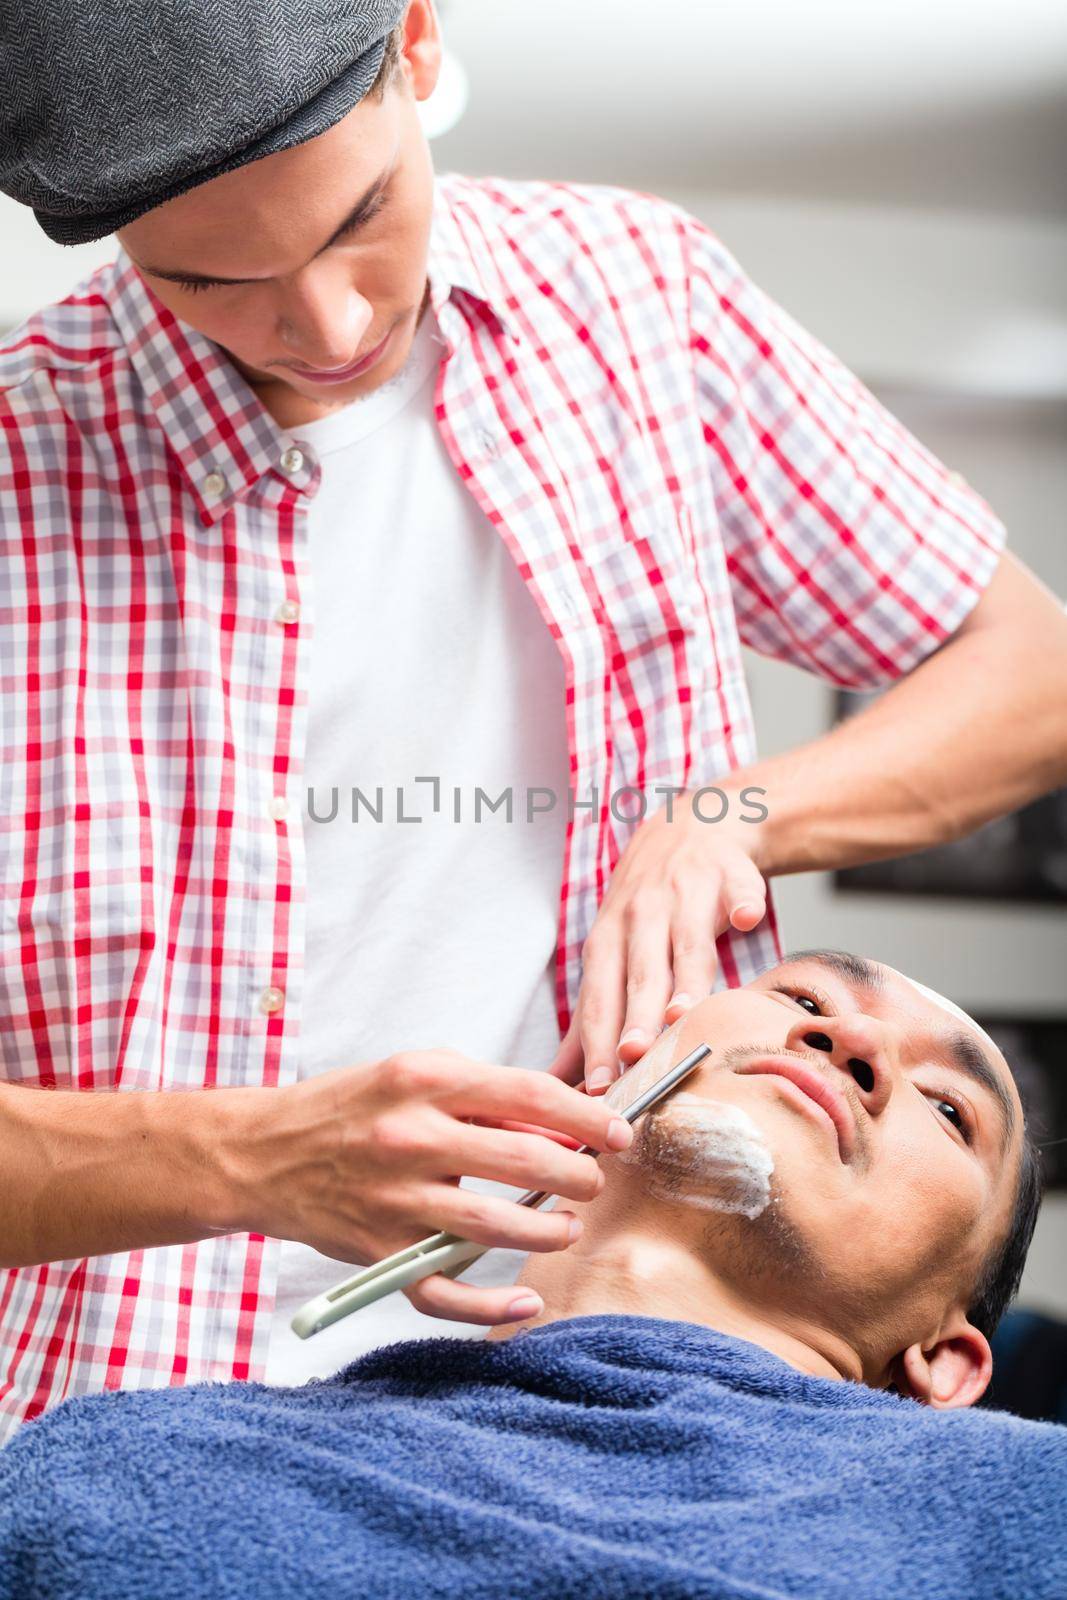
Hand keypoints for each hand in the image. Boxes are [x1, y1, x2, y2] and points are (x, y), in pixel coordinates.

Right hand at [226, 1049, 632, 1324]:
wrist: (260, 1153)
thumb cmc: (350, 1108)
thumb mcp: (415, 1074)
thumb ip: (487, 1098)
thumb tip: (564, 1129)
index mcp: (425, 1080)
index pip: (530, 1096)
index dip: (586, 1117)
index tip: (618, 1131)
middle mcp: (411, 1138)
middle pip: (524, 1162)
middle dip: (578, 1175)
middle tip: (593, 1182)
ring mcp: (394, 1200)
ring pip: (495, 1227)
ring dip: (547, 1231)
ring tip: (566, 1226)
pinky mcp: (380, 1254)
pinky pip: (445, 1291)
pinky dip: (491, 1308)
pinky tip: (527, 1303)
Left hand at [548, 792, 768, 1092]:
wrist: (689, 829)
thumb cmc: (646, 907)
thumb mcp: (610, 953)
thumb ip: (593, 1018)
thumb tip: (561, 1085)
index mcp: (609, 940)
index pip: (600, 997)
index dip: (598, 1041)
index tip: (599, 1085)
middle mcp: (642, 916)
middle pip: (641, 975)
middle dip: (636, 1017)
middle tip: (634, 1056)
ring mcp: (686, 892)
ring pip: (686, 942)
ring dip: (685, 976)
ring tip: (683, 1012)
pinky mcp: (730, 875)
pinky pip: (739, 889)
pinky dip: (743, 903)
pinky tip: (748, 918)